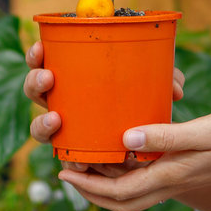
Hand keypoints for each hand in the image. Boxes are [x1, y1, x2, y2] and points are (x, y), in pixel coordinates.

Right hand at [22, 40, 185, 165]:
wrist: (149, 142)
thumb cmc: (142, 100)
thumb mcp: (154, 86)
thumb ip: (166, 80)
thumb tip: (175, 89)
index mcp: (71, 77)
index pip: (45, 61)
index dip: (37, 55)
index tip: (42, 47)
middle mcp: (61, 102)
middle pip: (35, 91)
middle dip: (35, 83)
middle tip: (48, 78)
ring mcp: (65, 130)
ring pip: (40, 128)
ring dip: (42, 123)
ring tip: (56, 120)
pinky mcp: (75, 155)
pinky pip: (65, 160)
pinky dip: (69, 162)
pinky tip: (78, 163)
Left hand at [57, 107, 210, 210]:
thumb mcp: (203, 131)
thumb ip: (164, 136)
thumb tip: (124, 140)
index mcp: (171, 176)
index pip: (120, 192)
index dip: (87, 186)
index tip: (63, 170)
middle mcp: (171, 183)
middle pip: (121, 201)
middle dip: (90, 191)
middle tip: (65, 171)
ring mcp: (178, 179)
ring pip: (133, 193)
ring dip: (105, 184)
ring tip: (84, 163)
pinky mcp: (184, 169)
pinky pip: (146, 179)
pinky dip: (126, 172)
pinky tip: (119, 151)